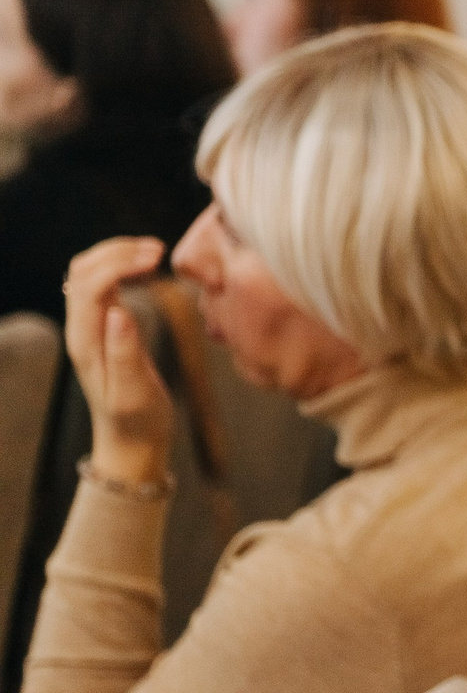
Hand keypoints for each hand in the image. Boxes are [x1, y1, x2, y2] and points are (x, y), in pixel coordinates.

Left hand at [62, 237, 176, 486]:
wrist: (131, 442)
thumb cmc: (139, 421)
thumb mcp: (135, 392)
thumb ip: (125, 352)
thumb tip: (118, 309)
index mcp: (86, 341)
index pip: (90, 284)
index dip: (120, 263)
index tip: (157, 258)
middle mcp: (81, 329)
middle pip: (83, 270)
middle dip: (118, 251)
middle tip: (159, 250)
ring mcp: (90, 327)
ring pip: (89, 272)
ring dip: (118, 255)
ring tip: (155, 253)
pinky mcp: (103, 328)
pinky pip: (103, 285)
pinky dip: (122, 267)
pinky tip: (147, 270)